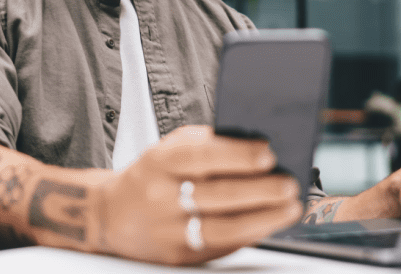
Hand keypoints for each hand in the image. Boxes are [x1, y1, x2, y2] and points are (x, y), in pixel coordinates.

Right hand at [92, 125, 302, 264]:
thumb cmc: (151, 176)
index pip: (201, 156)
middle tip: (288, 184)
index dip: (237, 155)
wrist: (111, 214)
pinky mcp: (178, 256)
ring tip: (289, 208)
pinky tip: (267, 225)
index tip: (267, 153)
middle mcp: (161, 196)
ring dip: (263, 218)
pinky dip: (249, 236)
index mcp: (159, 161)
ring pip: (222, 227)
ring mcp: (169, 230)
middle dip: (260, 189)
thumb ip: (207, 144)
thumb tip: (255, 146)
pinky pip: (220, 248)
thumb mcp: (168, 149)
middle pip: (217, 194)